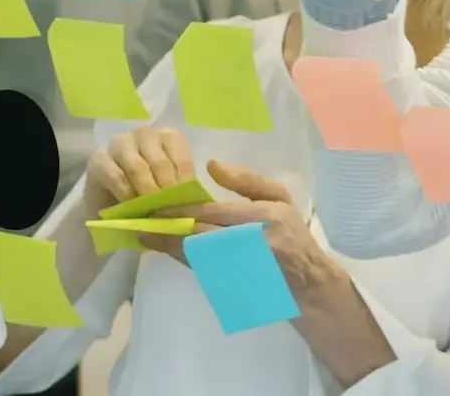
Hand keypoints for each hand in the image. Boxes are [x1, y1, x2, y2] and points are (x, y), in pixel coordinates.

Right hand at [84, 126, 193, 218]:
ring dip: (147, 191)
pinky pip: (116, 176)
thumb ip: (179, 189)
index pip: (181, 157)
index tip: (187, 204)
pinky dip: (126, 193)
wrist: (110, 202)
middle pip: (160, 162)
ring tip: (152, 211)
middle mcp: (145, 134)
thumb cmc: (145, 193)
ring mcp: (120, 143)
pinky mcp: (99, 158)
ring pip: (138, 167)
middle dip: (166, 189)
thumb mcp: (168, 188)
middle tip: (169, 211)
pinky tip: (131, 207)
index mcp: (168, 137)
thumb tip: (195, 203)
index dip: (184, 182)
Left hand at [144, 161, 342, 295]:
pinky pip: (200, 268)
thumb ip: (248, 181)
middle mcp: (250, 242)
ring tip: (147, 236)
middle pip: (199, 233)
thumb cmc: (293, 234)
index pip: (213, 211)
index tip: (157, 204)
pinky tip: (166, 249)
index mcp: (263, 216)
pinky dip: (181, 258)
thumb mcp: (280, 199)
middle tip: (142, 221)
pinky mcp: (232, 283)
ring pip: (194, 253)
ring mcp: (240, 267)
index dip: (182, 209)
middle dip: (168, 227)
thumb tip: (212, 166)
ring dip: (168, 245)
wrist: (307, 281)